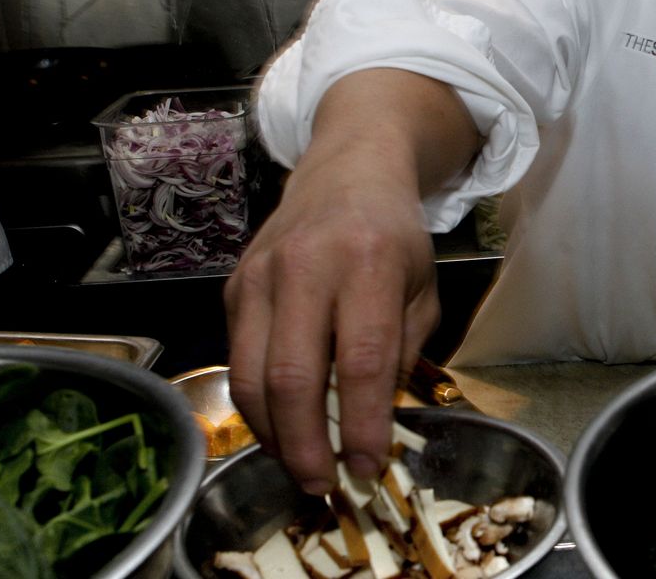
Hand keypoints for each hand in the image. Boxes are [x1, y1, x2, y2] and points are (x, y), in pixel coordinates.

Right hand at [224, 153, 439, 493]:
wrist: (345, 171)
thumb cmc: (392, 237)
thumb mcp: (422, 288)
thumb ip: (401, 353)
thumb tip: (376, 428)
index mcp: (368, 262)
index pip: (360, 360)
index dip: (362, 425)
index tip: (367, 469)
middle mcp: (306, 267)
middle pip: (292, 376)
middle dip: (305, 445)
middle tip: (322, 485)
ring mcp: (260, 276)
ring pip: (251, 376)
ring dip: (273, 435)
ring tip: (299, 465)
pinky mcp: (233, 288)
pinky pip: (238, 361)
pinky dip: (256, 406)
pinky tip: (281, 427)